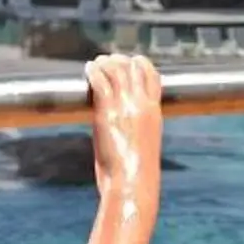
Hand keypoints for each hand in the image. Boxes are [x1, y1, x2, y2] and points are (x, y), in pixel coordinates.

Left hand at [86, 51, 162, 202]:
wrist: (132, 183)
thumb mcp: (145, 145)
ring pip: (116, 70)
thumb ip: (138, 129)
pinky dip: (93, 72)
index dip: (141, 65)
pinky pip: (101, 82)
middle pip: (134, 68)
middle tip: (106, 61)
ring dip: (104, 64)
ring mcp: (125, 107)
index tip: (129, 63)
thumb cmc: (137, 172)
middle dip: (119, 61)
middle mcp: (142, 104)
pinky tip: (88, 70)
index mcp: (155, 112)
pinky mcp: (107, 112)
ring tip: (95, 64)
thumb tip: (127, 130)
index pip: (153, 76)